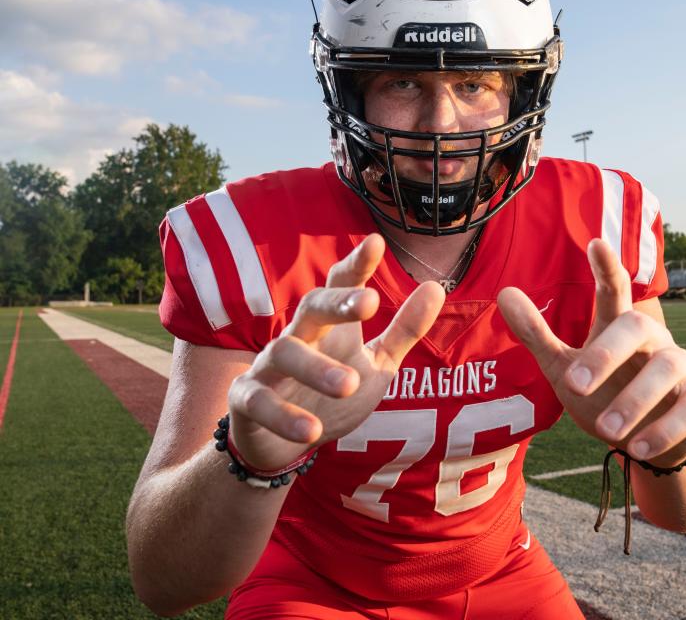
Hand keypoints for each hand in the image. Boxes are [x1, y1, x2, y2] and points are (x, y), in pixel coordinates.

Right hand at [227, 234, 444, 471]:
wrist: (280, 444)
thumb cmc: (331, 395)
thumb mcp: (376, 364)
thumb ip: (403, 329)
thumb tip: (436, 286)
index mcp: (331, 326)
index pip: (341, 286)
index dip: (357, 265)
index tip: (376, 243)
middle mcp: (298, 337)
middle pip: (312, 307)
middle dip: (337, 302)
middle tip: (371, 303)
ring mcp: (268, 367)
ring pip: (284, 353)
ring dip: (316, 367)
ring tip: (349, 386)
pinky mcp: (246, 401)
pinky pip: (258, 402)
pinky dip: (283, 416)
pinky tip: (310, 431)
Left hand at [497, 238, 685, 466]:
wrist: (649, 442)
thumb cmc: (604, 395)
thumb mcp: (564, 368)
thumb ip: (537, 334)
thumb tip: (504, 293)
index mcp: (619, 327)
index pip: (615, 290)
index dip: (607, 267)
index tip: (595, 243)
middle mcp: (653, 340)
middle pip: (636, 328)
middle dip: (606, 353)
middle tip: (575, 384)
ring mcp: (681, 366)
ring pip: (667, 368)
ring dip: (635, 400)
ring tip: (606, 430)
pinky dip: (666, 428)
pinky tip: (638, 447)